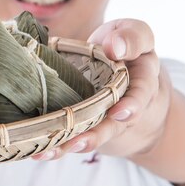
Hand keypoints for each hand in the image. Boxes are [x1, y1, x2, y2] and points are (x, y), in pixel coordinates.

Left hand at [33, 18, 168, 159]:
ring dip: (79, 143)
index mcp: (143, 77)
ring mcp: (110, 118)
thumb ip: (130, 36)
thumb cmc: (122, 47)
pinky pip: (77, 137)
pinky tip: (41, 152)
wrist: (122, 75)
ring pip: (99, 134)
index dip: (133, 104)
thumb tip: (113, 46)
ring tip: (61, 148)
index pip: (144, 89)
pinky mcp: (89, 125)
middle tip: (83, 140)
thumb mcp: (132, 33)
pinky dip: (59, 146)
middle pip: (117, 124)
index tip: (120, 112)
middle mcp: (131, 103)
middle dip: (101, 133)